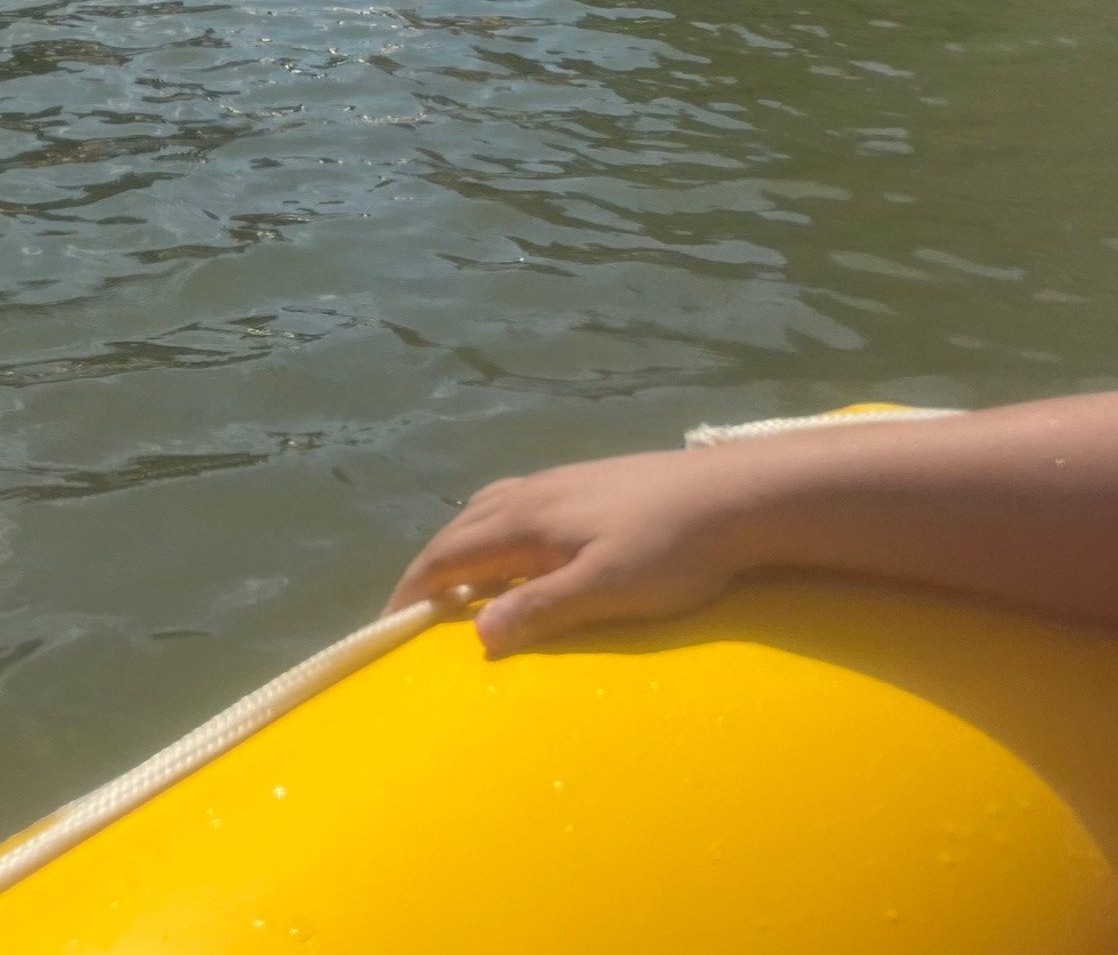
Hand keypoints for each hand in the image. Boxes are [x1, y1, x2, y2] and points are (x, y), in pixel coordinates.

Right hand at [386, 447, 754, 655]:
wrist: (729, 495)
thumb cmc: (669, 549)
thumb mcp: (605, 589)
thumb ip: (540, 609)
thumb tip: (476, 635)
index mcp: (527, 520)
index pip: (449, 555)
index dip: (415, 590)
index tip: (388, 624)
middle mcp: (531, 493)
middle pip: (459, 529)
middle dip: (428, 569)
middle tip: (410, 612)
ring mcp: (557, 483)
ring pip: (485, 510)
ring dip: (459, 545)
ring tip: (454, 581)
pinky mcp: (583, 483)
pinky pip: (512, 503)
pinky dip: (490, 529)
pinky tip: (514, 547)